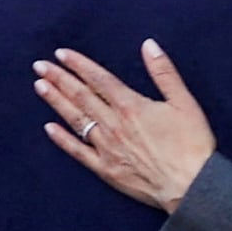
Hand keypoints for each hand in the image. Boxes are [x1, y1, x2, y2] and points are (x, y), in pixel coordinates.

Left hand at [34, 41, 216, 211]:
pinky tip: (49, 128)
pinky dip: (62, 140)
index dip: (79, 65)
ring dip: (56, 102)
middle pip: (81, 96)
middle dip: (59, 78)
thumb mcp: (184, 103)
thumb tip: (148, 45)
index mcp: (131, 106)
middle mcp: (113, 124)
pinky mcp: (106, 169)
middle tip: (39, 66)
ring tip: (40, 87)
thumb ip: (164, 72)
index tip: (60, 54)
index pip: (99, 79)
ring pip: (76, 119)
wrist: (190, 185)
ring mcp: (106, 148)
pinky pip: (78, 152)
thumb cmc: (192, 145)